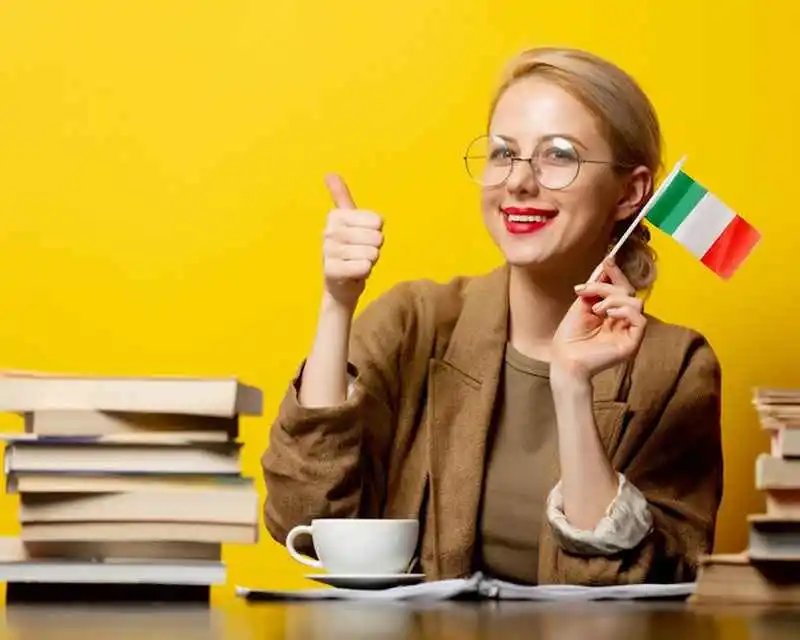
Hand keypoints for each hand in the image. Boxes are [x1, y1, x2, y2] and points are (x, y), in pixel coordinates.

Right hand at [322, 174, 383, 309]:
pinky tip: (353, 274)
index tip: (362, 237)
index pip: (377, 221)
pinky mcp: (332, 271)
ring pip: (372, 253)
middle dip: (374, 248)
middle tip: (360, 253)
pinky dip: (364, 273)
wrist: (339, 284)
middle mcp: (329, 232)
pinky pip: (364, 268)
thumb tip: (330, 173)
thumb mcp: (348, 222)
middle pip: (376, 237)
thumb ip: (341, 197)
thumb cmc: (349, 250)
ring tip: (356, 262)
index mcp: (336, 216)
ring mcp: (329, 252)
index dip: (376, 232)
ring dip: (369, 261)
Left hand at [551, 258, 645, 382]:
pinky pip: (640, 319)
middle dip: (608, 285)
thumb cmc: (569, 338)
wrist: (565, 361)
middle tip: (586, 289)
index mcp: (611, 313)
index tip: (607, 261)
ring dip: (613, 298)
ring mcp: (629, 331)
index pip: (621, 288)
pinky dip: (624, 310)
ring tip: (595, 309)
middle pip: (628, 292)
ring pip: (636, 301)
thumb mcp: (580, 307)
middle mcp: (622, 320)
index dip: (616, 273)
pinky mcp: (632, 342)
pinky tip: (608, 313)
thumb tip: (603, 270)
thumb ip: (593, 291)